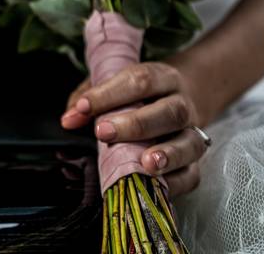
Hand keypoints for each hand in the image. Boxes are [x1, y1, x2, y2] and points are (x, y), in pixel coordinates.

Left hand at [59, 62, 207, 196]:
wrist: (182, 98)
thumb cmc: (139, 95)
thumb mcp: (115, 85)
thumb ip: (89, 97)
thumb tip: (68, 119)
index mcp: (163, 78)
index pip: (140, 80)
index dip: (110, 93)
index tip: (83, 106)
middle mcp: (182, 104)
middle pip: (168, 112)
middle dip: (136, 124)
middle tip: (103, 133)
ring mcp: (193, 133)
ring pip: (189, 143)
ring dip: (168, 154)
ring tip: (146, 163)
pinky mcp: (195, 162)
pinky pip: (192, 174)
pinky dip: (175, 182)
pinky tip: (156, 185)